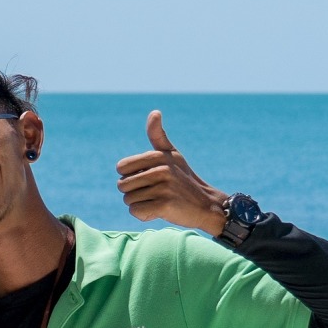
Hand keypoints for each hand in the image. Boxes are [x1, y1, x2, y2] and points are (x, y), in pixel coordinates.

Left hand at [115, 109, 231, 235]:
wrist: (206, 204)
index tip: (148, 178)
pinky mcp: (164, 205)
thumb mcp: (172, 155)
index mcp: (158, 156)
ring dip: (140, 204)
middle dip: (133, 192)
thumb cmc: (184, 179)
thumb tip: (155, 112)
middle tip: (155, 193)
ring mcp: (164, 187)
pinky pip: (136, 211)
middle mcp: (161, 169)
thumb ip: (158, 136)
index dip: (130, 176)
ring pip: (128, 200)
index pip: (121, 167)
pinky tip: (159, 211)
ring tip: (159, 201)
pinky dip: (144, 215)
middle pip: (122, 185)